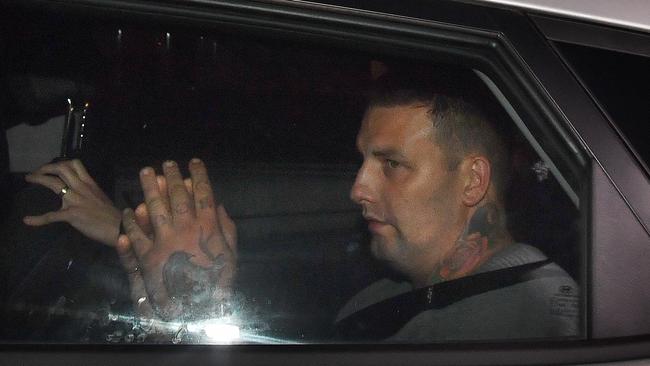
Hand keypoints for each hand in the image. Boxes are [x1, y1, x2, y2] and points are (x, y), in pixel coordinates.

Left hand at [23, 159, 121, 246]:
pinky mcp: (71, 215)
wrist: (119, 228)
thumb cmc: (112, 215)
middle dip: (46, 168)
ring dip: (39, 179)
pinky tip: (27, 220)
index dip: (59, 163)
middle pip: (61, 169)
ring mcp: (75, 201)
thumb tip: (79, 192)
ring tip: (30, 179)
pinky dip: (37, 219)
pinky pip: (51, 216)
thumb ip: (88, 191)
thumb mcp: (101, 197)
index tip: (51, 168)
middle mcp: (81, 188)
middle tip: (36, 173)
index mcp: (89, 183)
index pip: (74, 164)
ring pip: (54, 184)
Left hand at [118, 159, 236, 320]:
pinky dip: (131, 222)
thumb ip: (226, 230)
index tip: (194, 162)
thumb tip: (219, 206)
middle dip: (171, 176)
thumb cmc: (217, 283)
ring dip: (149, 189)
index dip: (199, 176)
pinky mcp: (146, 257)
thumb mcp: (231, 256)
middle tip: (167, 163)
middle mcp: (184, 229)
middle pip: (176, 196)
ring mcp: (163, 241)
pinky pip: (136, 234)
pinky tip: (128, 211)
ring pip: (154, 208)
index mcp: (207, 228)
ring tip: (146, 172)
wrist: (197, 311)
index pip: (203, 194)